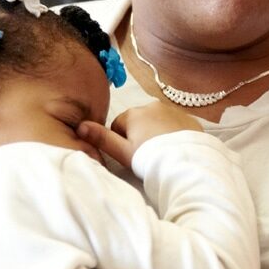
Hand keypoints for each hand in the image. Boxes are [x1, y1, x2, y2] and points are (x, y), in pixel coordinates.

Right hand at [78, 102, 201, 169]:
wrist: (188, 163)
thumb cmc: (150, 159)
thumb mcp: (122, 152)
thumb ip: (101, 138)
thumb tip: (80, 126)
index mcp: (133, 113)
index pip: (117, 125)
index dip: (120, 141)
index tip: (130, 155)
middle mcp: (152, 106)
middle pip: (137, 122)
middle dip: (138, 136)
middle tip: (145, 156)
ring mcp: (172, 110)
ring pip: (156, 122)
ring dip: (154, 134)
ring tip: (160, 153)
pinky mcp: (188, 118)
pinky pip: (173, 125)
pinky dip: (171, 134)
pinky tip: (173, 148)